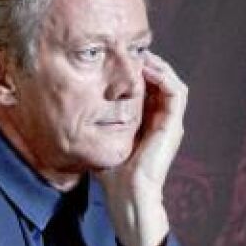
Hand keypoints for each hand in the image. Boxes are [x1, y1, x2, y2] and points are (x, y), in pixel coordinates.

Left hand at [96, 52, 187, 245]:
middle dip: (146, 62)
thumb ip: (94, 123)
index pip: (147, 87)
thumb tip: (68, 108)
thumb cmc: (112, 174)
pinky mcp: (173, 126)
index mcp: (148, 122)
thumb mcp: (99, 138)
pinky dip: (163, 76)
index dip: (136, 70)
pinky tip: (145, 68)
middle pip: (160, 80)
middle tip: (128, 49)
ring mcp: (170, 122)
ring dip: (157, 65)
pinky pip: (176, 92)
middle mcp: (162, 120)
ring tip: (138, 54)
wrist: (127, 195)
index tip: (116, 57)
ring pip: (171, 81)